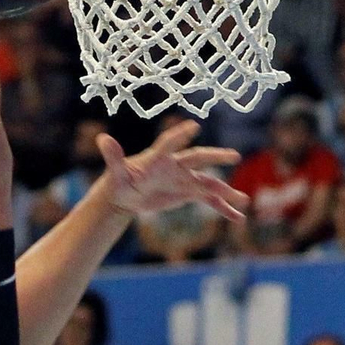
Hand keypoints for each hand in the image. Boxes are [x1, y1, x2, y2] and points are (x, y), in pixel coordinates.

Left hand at [99, 119, 246, 225]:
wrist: (128, 195)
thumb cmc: (121, 182)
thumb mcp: (116, 174)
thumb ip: (113, 158)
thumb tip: (101, 138)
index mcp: (158, 159)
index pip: (169, 145)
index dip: (179, 136)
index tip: (192, 127)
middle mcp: (176, 166)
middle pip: (198, 158)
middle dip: (215, 157)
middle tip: (234, 156)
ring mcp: (185, 179)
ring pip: (209, 183)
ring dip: (225, 191)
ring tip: (242, 200)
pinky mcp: (189, 193)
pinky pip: (209, 200)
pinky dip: (223, 208)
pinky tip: (238, 218)